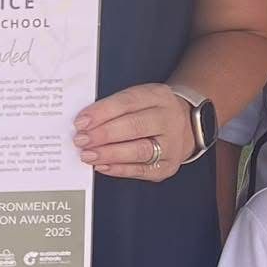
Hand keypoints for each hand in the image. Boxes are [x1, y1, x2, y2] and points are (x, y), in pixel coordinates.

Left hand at [74, 83, 195, 181]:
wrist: (185, 126)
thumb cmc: (151, 111)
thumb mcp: (138, 98)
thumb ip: (113, 107)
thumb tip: (84, 123)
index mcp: (158, 96)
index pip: (128, 102)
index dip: (102, 112)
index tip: (81, 121)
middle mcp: (169, 119)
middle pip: (135, 126)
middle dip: (104, 134)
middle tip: (81, 140)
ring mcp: (172, 145)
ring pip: (139, 150)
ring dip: (109, 154)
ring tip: (88, 155)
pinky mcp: (167, 167)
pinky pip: (141, 170)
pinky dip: (119, 169)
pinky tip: (102, 166)